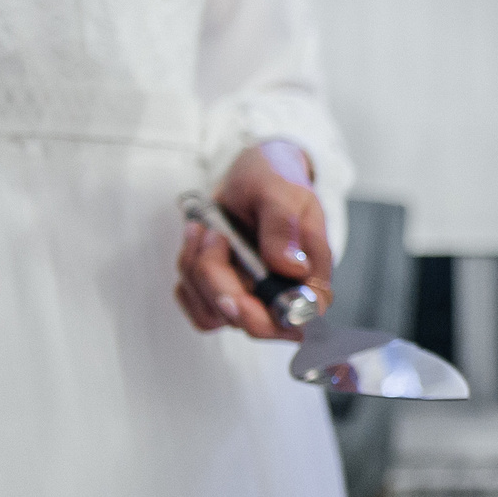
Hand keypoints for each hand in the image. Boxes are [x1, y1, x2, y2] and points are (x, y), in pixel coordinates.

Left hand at [175, 142, 332, 341]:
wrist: (254, 174)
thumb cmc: (277, 180)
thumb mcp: (282, 192)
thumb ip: (284, 228)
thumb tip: (292, 268)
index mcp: (310, 278)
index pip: (296, 322)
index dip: (264, 320)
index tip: (237, 299)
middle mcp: (281, 295)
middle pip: (247, 322)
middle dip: (218, 283)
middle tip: (215, 237)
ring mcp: (251, 296)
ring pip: (214, 313)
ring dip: (198, 271)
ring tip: (207, 229)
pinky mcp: (224, 290)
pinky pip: (195, 302)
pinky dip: (187, 272)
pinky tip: (197, 239)